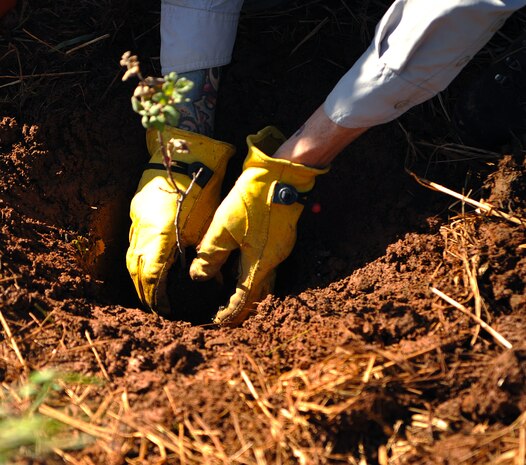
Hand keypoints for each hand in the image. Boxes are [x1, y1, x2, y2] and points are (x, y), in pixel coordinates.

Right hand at [126, 127, 234, 314]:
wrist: (187, 154)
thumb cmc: (202, 189)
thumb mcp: (203, 225)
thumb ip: (196, 253)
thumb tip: (199, 275)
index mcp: (160, 235)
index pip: (151, 276)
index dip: (156, 296)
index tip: (164, 308)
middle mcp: (142, 230)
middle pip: (137, 269)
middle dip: (145, 292)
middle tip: (156, 307)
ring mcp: (137, 219)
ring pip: (132, 256)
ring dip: (139, 277)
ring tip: (149, 293)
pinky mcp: (137, 211)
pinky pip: (134, 242)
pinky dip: (139, 259)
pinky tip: (147, 266)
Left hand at [190, 126, 327, 325]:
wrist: (283, 175)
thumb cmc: (253, 200)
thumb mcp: (224, 228)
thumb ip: (211, 255)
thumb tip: (199, 277)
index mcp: (260, 264)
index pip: (244, 300)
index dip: (229, 313)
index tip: (217, 321)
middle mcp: (273, 261)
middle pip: (258, 294)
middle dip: (242, 307)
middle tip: (225, 312)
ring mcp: (280, 248)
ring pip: (264, 279)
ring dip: (249, 290)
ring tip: (230, 293)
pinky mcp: (281, 237)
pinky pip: (267, 264)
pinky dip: (253, 271)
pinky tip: (241, 264)